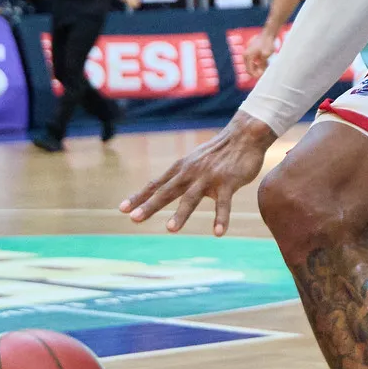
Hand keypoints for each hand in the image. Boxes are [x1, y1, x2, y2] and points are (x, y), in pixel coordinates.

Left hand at [119, 113, 272, 235]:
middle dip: (150, 206)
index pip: (156, 184)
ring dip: (181, 214)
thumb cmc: (219, 152)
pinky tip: (218, 233)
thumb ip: (183, 174)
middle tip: (134, 219)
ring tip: (170, 229)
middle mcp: (191, 173)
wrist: (245, 136)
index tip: (122, 209)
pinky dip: (221, 219)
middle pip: (167, 192)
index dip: (139, 196)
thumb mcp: (195, 160)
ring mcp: (209, 178)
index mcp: (182, 169)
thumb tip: (167, 187)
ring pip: (191, 198)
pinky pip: (224, 204)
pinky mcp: (228, 183)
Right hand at [244, 25, 279, 77]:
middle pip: (249, 69)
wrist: (268, 34)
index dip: (256, 75)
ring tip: (266, 64)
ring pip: (251, 65)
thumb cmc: (268, 44)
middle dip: (257, 71)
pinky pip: (252, 61)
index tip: (263, 75)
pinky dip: (258, 63)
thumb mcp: (266, 55)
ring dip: (258, 67)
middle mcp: (245, 55)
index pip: (249, 70)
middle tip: (265, 70)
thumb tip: (259, 73)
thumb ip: (262, 65)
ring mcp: (246, 53)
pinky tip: (265, 60)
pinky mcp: (249, 52)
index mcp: (248, 56)